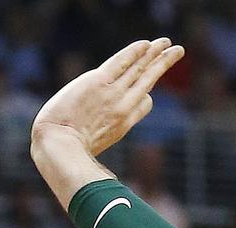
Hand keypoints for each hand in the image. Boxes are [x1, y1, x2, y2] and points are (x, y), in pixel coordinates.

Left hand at [31, 38, 183, 157]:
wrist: (57, 147)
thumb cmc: (67, 155)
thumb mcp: (93, 154)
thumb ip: (102, 153)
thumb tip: (109, 176)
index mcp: (122, 125)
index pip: (144, 104)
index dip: (146, 96)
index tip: (147, 91)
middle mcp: (123, 107)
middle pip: (149, 80)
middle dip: (164, 63)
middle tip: (178, 51)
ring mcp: (113, 93)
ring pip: (140, 68)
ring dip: (156, 52)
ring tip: (167, 42)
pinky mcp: (98, 82)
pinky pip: (122, 62)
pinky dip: (135, 52)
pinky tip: (146, 44)